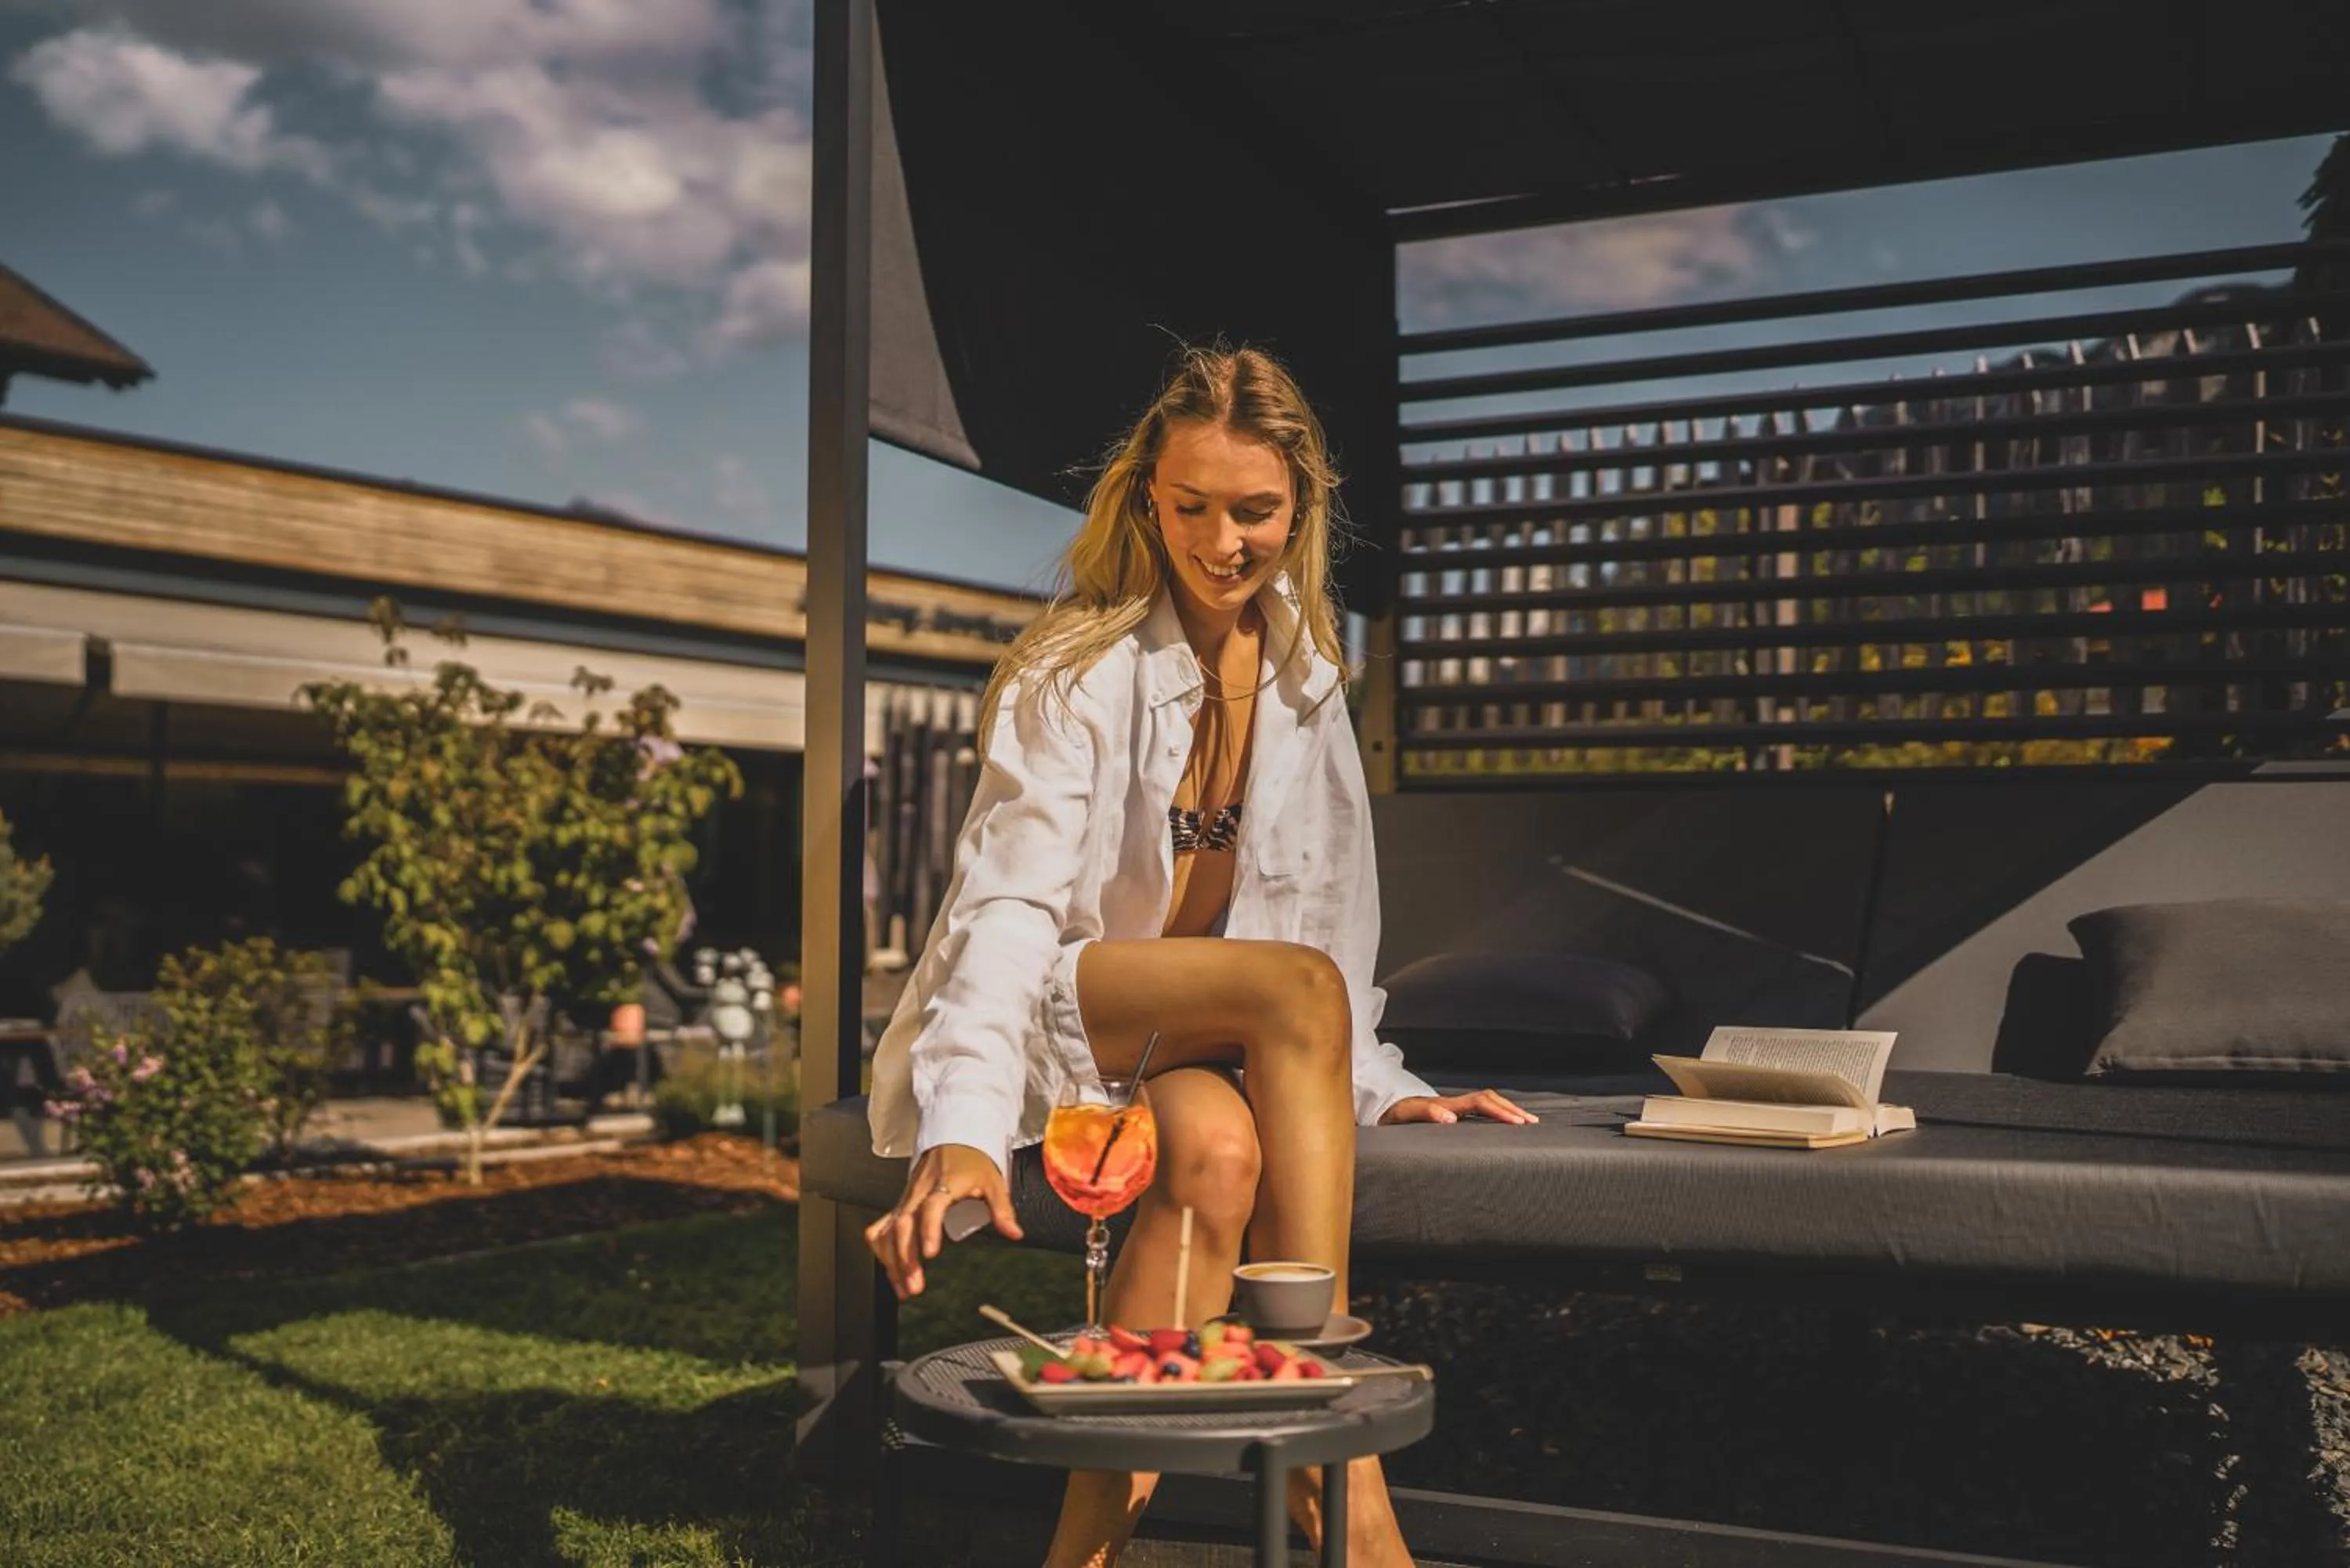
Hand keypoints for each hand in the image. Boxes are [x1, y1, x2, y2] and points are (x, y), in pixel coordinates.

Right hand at [864, 1143, 1022, 1299]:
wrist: (953, 1140)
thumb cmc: (973, 1161)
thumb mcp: (993, 1182)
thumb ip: (1002, 1210)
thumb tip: (1015, 1234)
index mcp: (943, 1185)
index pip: (931, 1207)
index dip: (929, 1230)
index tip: (930, 1254)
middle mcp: (919, 1193)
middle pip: (903, 1224)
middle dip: (905, 1257)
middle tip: (915, 1285)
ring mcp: (906, 1200)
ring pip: (888, 1230)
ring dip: (892, 1261)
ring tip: (904, 1288)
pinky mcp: (899, 1206)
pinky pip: (881, 1228)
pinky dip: (882, 1251)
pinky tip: (892, 1272)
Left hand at [1379, 1088, 1537, 1126]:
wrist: (1384, 1108)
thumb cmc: (1394, 1114)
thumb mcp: (1406, 1115)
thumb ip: (1427, 1113)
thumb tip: (1450, 1118)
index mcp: (1447, 1104)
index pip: (1480, 1103)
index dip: (1499, 1111)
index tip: (1517, 1123)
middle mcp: (1454, 1103)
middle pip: (1489, 1099)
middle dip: (1512, 1110)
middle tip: (1532, 1123)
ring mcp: (1455, 1106)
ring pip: (1488, 1103)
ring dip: (1508, 1110)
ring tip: (1528, 1122)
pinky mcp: (1453, 1112)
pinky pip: (1481, 1109)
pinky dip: (1497, 1114)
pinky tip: (1505, 1124)